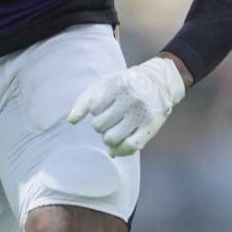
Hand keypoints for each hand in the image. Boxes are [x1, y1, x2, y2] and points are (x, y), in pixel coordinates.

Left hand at [66, 56, 187, 156]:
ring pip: (111, 139)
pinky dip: (121, 150)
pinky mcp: (151, 127)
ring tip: (115, 130)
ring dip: (109, 138)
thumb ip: (84, 100)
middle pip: (100, 126)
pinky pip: (130, 147)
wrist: (160, 81)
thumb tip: (71, 121)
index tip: (106, 105)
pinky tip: (119, 146)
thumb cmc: (126, 84)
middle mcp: (131, 99)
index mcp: (118, 86)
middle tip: (111, 119)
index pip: (93, 108)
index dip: (96, 110)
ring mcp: (142, 114)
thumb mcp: (104, 84)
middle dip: (101, 125)